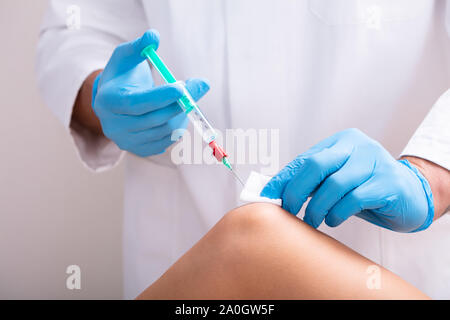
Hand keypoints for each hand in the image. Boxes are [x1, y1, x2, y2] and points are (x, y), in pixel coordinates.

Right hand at [92, 30, 209, 156]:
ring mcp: (125, 141)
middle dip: (181, 103)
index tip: (183, 87)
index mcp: (108, 101)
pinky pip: (166, 142)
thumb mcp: (126, 56)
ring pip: (164, 132)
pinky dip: (177, 127)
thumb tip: (154, 36)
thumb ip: (140, 45)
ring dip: (181, 114)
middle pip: (154, 119)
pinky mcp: (138, 150)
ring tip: (184, 98)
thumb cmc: (122, 75)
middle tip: (198, 87)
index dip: (161, 97)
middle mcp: (113, 126)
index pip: (137, 103)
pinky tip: (176, 112)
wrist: (112, 101)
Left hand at [261, 128, 433, 231]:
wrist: (411, 194)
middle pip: (316, 165)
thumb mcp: (337, 179)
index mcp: (341, 142)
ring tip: (314, 219)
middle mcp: (358, 147)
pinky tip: (334, 219)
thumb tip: (276, 191)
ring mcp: (375, 162)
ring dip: (317, 208)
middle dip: (295, 191)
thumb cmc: (366, 187)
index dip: (282, 178)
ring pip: (334, 185)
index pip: (304, 159)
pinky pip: (353, 200)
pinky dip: (337, 213)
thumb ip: (313, 181)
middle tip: (288, 210)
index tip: (265, 195)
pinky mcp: (387, 183)